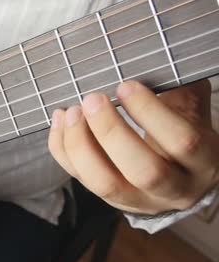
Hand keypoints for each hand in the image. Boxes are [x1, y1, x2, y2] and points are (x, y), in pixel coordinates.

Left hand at [48, 80, 218, 214]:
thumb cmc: (183, 132)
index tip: (125, 86)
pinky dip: (63, 150)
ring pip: (104, 184)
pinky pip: (79, 178)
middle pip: (143, 171)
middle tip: (92, 99)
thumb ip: (177, 92)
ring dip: (81, 146)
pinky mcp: (107, 198)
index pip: (180, 141)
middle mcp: (173, 189)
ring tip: (71, 112)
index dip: (150, 113)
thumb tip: (149, 61)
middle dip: (111, 133)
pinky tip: (60, 121)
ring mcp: (138, 199)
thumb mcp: (190, 112)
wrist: (180, 174)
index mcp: (201, 162)